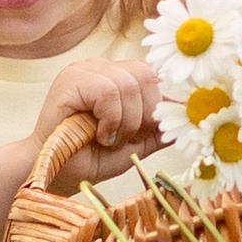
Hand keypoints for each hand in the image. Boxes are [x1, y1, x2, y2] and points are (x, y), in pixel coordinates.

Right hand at [30, 55, 161, 186]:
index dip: (158, 104)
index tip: (149, 131)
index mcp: (118, 77)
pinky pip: (108, 92)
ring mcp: (86, 69)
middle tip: (124, 138)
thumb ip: (157, 129)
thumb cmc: (88, 159)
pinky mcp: (72, 79)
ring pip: (130, 84)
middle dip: (144, 115)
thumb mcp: (134, 145)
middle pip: (148, 76)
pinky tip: (99, 134)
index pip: (154, 75)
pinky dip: (110, 119)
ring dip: (126, 122)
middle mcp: (103, 67)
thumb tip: (187, 115)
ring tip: (108, 139)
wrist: (55, 174)